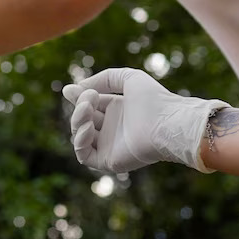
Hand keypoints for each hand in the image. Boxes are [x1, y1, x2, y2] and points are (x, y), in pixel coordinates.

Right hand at [62, 68, 228, 172]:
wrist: (167, 123)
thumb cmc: (154, 100)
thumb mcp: (128, 78)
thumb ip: (104, 78)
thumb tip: (73, 89)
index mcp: (117, 110)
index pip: (89, 105)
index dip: (78, 97)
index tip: (71, 90)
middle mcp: (111, 129)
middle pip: (81, 120)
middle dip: (80, 108)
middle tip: (89, 100)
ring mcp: (109, 146)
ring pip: (79, 137)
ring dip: (77, 122)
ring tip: (88, 110)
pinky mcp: (108, 161)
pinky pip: (83, 156)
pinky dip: (80, 142)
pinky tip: (89, 128)